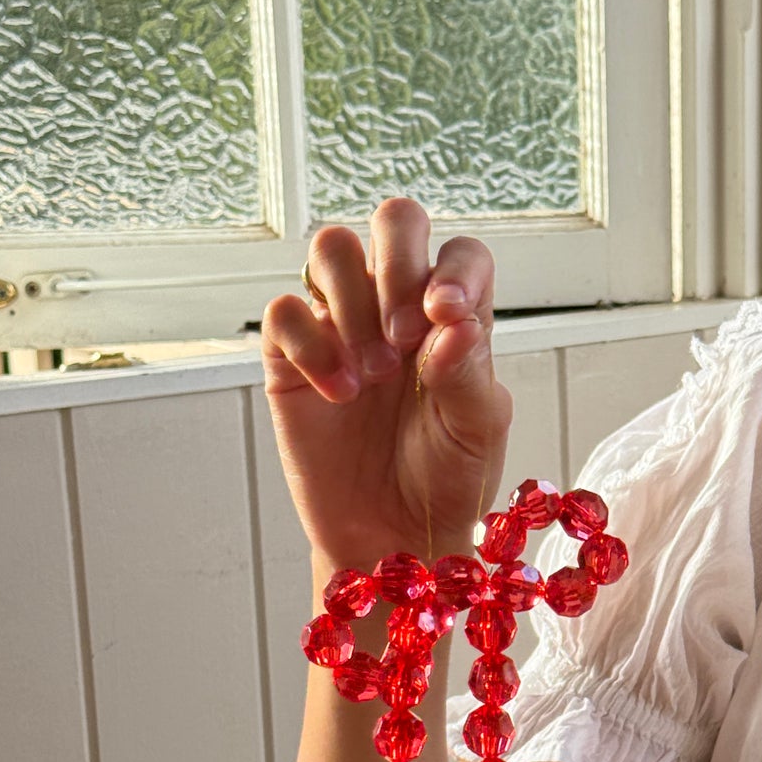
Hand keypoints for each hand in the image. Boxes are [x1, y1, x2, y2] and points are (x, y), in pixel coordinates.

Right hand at [261, 197, 510, 570]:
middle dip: (397, 262)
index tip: (445, 315)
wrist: (394, 539)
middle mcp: (398, 306)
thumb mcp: (477, 432)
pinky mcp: (293, 358)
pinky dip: (311, 345)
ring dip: (352, 302)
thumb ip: (469, 375)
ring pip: (331, 249)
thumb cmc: (448, 480)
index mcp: (455, 316)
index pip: (459, 253)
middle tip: (403, 333)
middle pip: (393, 222)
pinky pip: (285, 313)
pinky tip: (339, 394)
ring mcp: (343, 326)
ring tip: (373, 374)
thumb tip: (455, 322)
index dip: (453, 269)